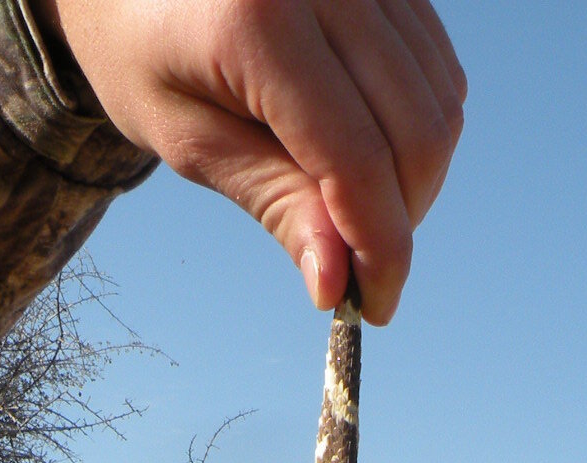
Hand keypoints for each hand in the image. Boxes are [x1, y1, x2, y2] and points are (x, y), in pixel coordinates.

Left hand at [38, 0, 465, 323]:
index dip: (379, 249)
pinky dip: (417, 126)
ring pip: (443, 102)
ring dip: (415, 178)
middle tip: (360, 265)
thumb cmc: (143, 51)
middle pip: (417, 134)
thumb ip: (272, 200)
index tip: (373, 309)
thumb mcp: (189, 139)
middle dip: (401, 220)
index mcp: (260, 23)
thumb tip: (336, 283)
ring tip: (356, 206)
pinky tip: (369, 150)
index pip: (358, 160)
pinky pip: (438, 65)